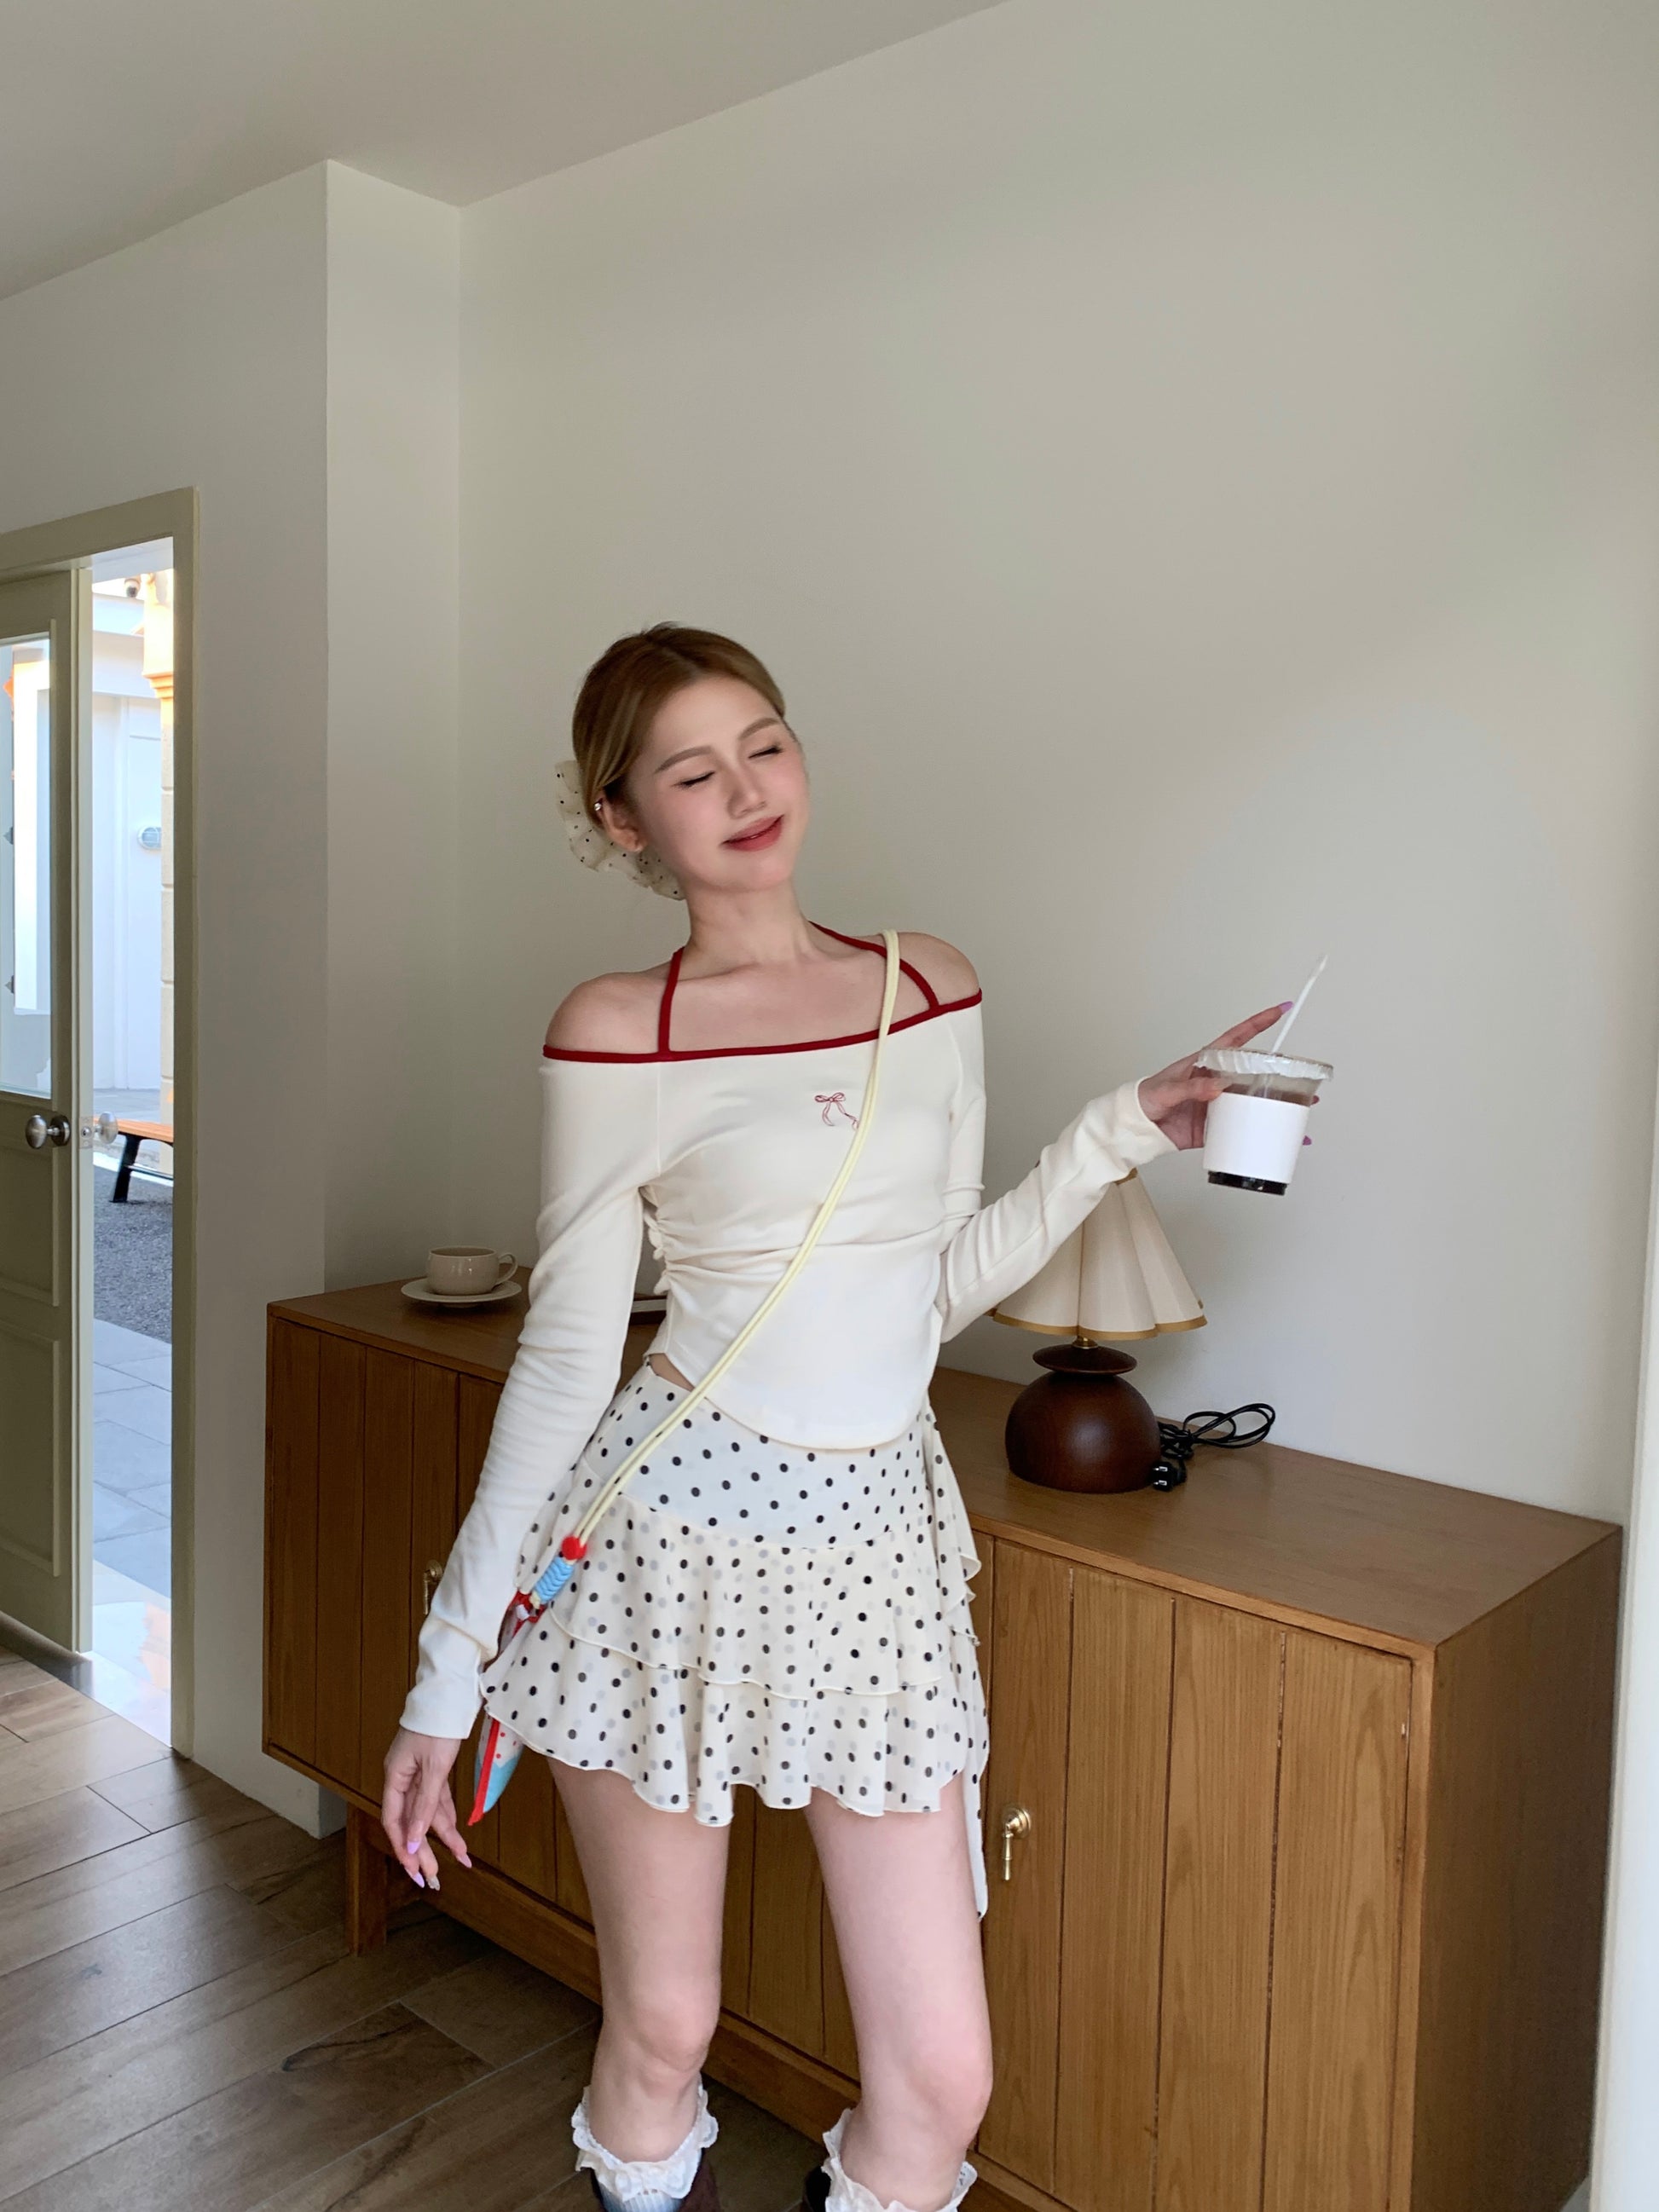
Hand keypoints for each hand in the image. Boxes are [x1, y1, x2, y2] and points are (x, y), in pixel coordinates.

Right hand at [382, 1727, 471, 1890]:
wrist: (450, 1692)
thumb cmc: (438, 1726)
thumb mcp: (434, 1768)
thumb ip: (424, 1805)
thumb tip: (413, 1842)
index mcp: (394, 1777)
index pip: (395, 1822)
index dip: (404, 1848)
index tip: (415, 1872)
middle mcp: (403, 1778)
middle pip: (411, 1821)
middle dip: (424, 1850)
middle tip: (434, 1879)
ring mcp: (418, 1772)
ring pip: (428, 1812)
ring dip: (442, 1836)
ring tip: (459, 1859)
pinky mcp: (434, 1767)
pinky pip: (439, 1798)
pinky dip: (448, 1815)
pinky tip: (457, 1835)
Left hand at [1137, 1003, 1314, 1151]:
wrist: (1136, 1128)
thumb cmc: (1147, 1098)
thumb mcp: (1167, 1089)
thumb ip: (1191, 1087)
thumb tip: (1216, 1087)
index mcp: (1205, 1064)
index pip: (1237, 1038)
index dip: (1257, 1024)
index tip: (1278, 1011)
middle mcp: (1216, 1082)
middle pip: (1254, 1073)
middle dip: (1279, 1073)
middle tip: (1303, 1077)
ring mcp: (1219, 1104)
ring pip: (1253, 1101)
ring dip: (1277, 1104)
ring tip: (1302, 1107)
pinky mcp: (1216, 1127)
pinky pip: (1242, 1130)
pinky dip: (1261, 1134)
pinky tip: (1277, 1138)